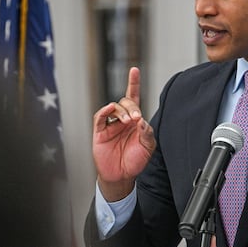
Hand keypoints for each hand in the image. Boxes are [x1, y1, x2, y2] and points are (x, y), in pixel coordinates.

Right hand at [92, 67, 154, 200]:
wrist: (122, 176)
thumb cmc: (135, 161)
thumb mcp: (148, 147)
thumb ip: (147, 133)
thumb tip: (142, 121)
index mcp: (135, 120)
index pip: (134, 98)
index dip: (134, 83)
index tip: (134, 70)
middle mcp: (122, 120)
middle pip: (126, 101)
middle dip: (132, 106)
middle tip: (136, 118)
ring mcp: (111, 125)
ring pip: (114, 107)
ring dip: (122, 111)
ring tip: (128, 122)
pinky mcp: (100, 132)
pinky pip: (100, 117)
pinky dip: (105, 110)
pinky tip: (110, 109)